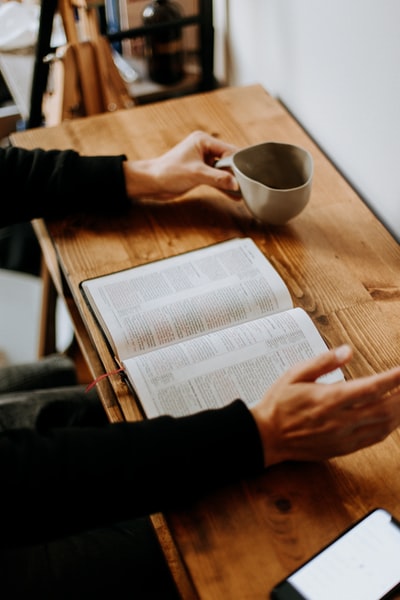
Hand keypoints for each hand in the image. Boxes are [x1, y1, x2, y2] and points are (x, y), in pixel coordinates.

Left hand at [123, 130, 238, 198]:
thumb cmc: (168, 173)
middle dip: (235, 173)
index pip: (228, 150)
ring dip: (230, 181)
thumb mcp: (196, 174)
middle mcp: (204, 148)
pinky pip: (216, 178)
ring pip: (223, 170)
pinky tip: (233, 195)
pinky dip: (223, 186)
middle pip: (228, 160)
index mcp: (203, 141)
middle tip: (246, 185)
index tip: (244, 177)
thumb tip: (235, 184)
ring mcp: (202, 160)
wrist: (151, 183)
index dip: (237, 164)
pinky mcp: (200, 172)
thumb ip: (217, 178)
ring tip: (243, 191)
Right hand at [250, 345, 399, 465]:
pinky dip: (387, 427)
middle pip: (384, 408)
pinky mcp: (342, 449)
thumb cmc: (278, 404)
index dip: (393, 379)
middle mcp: (339, 421)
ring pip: (383, 426)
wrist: (266, 436)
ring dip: (399, 412)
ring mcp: (342, 437)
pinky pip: (373, 439)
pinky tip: (391, 418)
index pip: (371, 388)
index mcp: (328, 399)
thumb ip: (323, 362)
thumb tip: (347, 351)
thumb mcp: (295, 374)